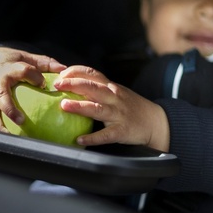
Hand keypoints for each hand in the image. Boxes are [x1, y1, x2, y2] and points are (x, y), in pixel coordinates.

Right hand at [0, 47, 63, 131]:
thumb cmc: (9, 63)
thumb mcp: (25, 58)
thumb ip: (44, 63)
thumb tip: (63, 69)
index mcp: (9, 69)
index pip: (23, 72)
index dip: (34, 77)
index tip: (43, 85)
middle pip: (2, 96)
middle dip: (10, 109)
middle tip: (22, 121)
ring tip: (11, 136)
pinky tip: (7, 139)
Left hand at [54, 66, 170, 150]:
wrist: (155, 121)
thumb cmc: (130, 107)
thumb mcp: (116, 92)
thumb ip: (97, 89)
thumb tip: (70, 86)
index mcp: (111, 87)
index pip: (92, 73)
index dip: (75, 72)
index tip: (59, 75)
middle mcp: (114, 97)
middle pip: (92, 87)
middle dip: (73, 84)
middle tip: (56, 85)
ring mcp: (118, 114)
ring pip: (97, 108)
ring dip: (80, 106)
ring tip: (64, 106)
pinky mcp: (122, 131)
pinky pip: (106, 135)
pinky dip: (92, 138)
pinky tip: (80, 140)